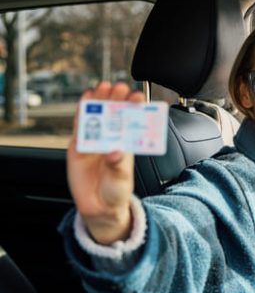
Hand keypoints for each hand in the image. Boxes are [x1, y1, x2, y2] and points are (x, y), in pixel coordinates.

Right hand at [67, 81, 144, 244]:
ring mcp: (95, 141)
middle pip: (114, 115)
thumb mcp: (121, 179)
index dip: (134, 109)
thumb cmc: (116, 191)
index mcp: (127, 145)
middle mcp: (111, 140)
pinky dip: (82, 112)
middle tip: (119, 87)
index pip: (132, 123)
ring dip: (100, 101)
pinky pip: (80, 126)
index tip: (138, 97)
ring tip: (103, 86)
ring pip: (98, 117)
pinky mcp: (79, 146)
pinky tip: (86, 98)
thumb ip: (117, 166)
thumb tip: (115, 152)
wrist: (98, 206)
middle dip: (116, 100)